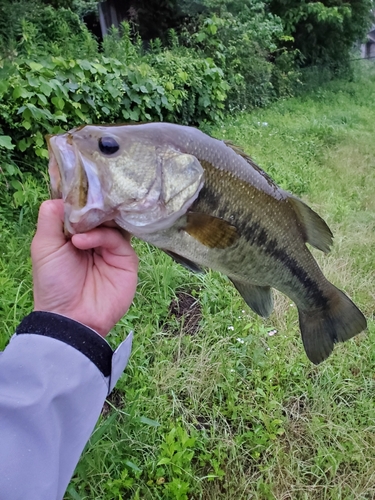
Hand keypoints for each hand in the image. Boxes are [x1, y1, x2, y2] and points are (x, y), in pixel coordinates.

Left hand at [31, 200, 138, 335]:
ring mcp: (112, 249)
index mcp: (76, 235)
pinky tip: (81, 242)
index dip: (81, 198)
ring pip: (113, 223)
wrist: (70, 317)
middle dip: (92, 206)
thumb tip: (62, 196)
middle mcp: (96, 240)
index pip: (84, 209)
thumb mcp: (44, 247)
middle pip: (102, 213)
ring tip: (79, 226)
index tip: (76, 187)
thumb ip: (50, 219)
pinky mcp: (126, 260)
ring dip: (96, 220)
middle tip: (83, 201)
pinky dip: (100, 236)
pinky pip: (118, 240)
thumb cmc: (53, 283)